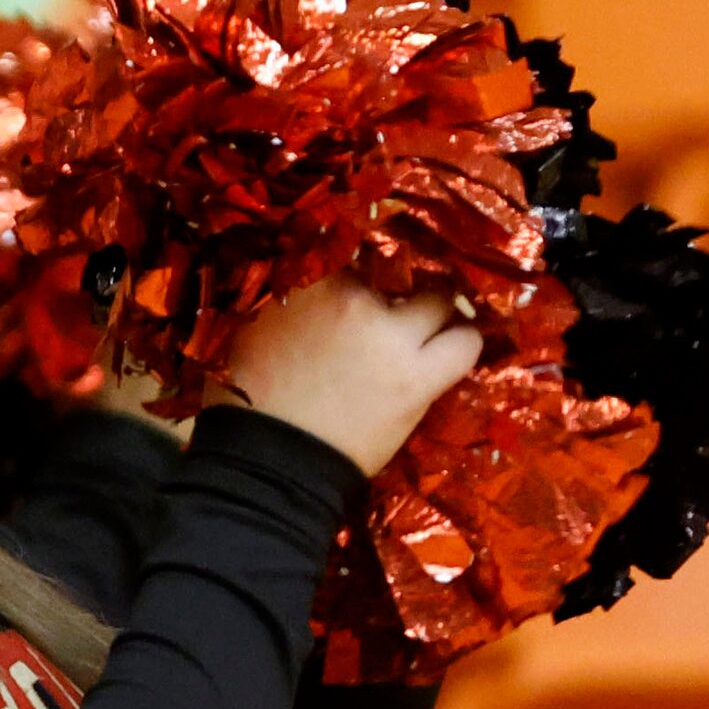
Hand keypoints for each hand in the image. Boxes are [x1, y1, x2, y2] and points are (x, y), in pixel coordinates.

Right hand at [224, 275, 483, 475]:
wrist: (268, 463)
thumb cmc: (244, 399)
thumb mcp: (247, 328)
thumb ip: (282, 299)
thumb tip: (300, 287)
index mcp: (308, 282)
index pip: (347, 246)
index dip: (357, 264)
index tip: (357, 278)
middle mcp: (355, 298)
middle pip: (397, 270)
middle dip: (397, 285)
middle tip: (395, 301)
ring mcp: (392, 338)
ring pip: (441, 302)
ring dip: (438, 310)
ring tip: (432, 323)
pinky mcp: (419, 380)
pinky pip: (464, 345)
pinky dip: (462, 341)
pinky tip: (453, 346)